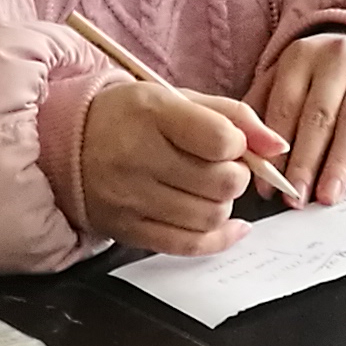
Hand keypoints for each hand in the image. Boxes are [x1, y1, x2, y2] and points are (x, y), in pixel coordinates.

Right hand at [78, 78, 285, 255]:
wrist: (66, 143)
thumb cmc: (131, 116)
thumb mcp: (178, 98)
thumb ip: (233, 116)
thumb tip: (278, 146)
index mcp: (153, 114)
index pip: (220, 139)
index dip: (239, 144)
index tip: (229, 142)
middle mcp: (138, 158)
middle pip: (222, 184)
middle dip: (236, 176)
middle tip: (223, 167)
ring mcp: (131, 200)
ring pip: (210, 217)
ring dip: (224, 205)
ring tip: (209, 188)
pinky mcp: (128, 231)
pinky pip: (188, 246)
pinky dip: (219, 239)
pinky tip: (229, 226)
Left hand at [249, 32, 345, 207]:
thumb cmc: (319, 73)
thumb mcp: (286, 77)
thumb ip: (264, 109)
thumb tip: (249, 155)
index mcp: (300, 57)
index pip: (285, 107)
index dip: (276, 150)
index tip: (269, 186)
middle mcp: (336, 59)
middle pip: (318, 117)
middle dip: (306, 162)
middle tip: (297, 198)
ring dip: (339, 164)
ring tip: (328, 196)